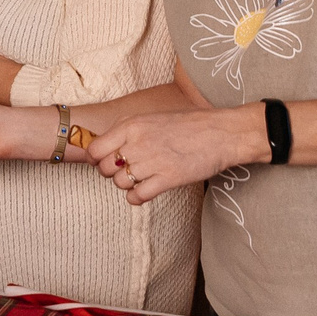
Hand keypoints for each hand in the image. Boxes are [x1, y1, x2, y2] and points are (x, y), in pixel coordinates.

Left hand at [86, 107, 266, 204]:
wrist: (222, 133)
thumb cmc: (187, 125)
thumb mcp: (150, 118)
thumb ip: (126, 130)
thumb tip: (103, 147)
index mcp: (131, 125)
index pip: (94, 149)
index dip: (96, 159)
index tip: (104, 161)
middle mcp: (138, 143)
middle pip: (104, 169)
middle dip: (111, 173)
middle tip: (124, 171)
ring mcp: (153, 161)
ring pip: (120, 183)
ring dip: (126, 185)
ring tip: (140, 178)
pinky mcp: (168, 179)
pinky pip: (137, 196)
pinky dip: (137, 198)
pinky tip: (146, 191)